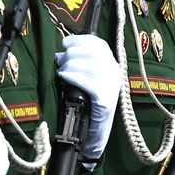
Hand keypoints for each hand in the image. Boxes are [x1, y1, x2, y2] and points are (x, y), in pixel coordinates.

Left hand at [56, 33, 119, 163]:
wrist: (95, 133)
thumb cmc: (87, 105)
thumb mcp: (85, 80)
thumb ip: (78, 65)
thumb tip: (60, 54)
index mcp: (112, 66)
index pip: (99, 44)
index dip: (80, 40)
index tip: (65, 43)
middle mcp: (114, 73)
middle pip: (93, 52)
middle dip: (72, 54)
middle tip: (60, 62)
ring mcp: (111, 86)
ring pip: (90, 66)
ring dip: (70, 65)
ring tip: (61, 71)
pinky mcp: (105, 100)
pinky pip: (87, 82)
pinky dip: (73, 76)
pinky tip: (64, 76)